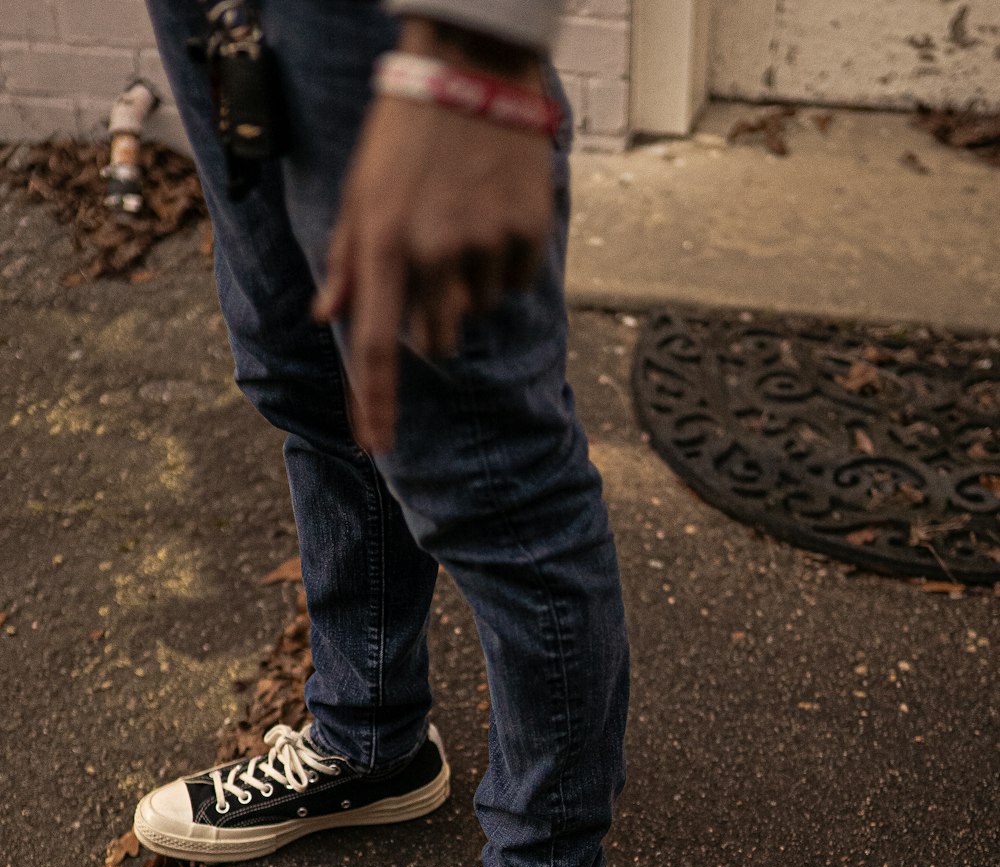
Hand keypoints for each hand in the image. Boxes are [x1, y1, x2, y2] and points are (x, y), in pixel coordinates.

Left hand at [313, 29, 553, 453]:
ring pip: (476, 311)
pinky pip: (513, 284)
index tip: (376, 445)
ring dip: (469, 287)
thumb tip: (329, 315)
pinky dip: (504, 265)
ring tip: (462, 224)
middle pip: (434, 342)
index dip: (376, 402)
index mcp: (383, 245)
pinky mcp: (524, 233)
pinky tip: (492, 216)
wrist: (470, 71)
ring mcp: (482, 245)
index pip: (375, 345)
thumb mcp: (359, 192)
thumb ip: (346, 260)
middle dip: (431, 323)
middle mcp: (432, 253)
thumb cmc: (405, 133)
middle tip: (432, 268)